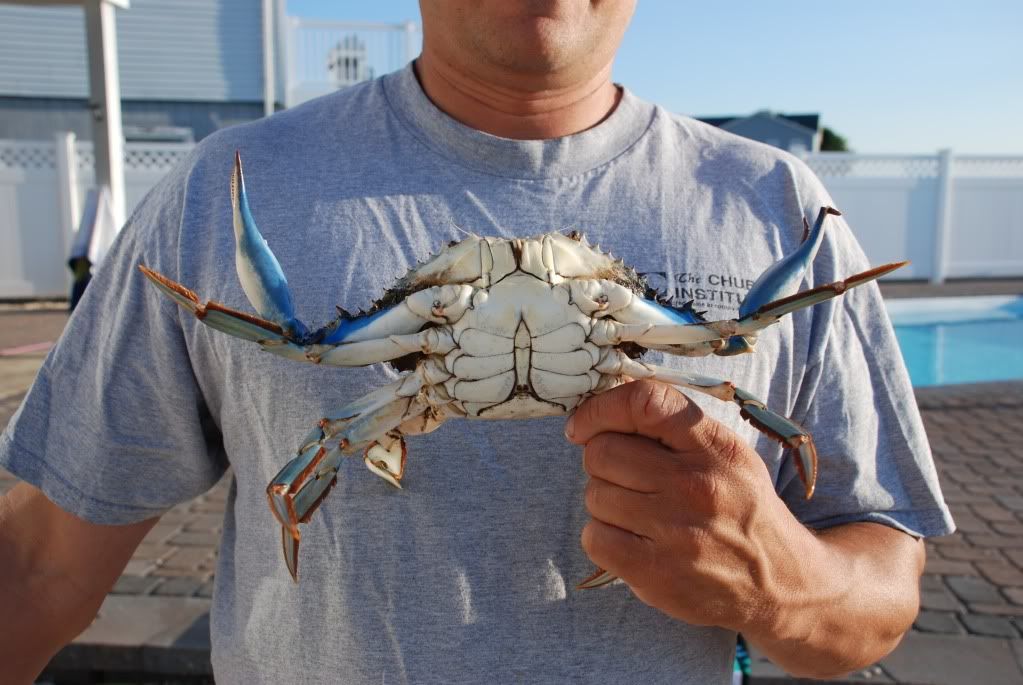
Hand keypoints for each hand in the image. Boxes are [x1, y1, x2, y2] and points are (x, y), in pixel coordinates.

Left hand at [564, 380, 818, 635]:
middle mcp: (696, 485)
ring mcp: (675, 531)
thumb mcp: (727, 454)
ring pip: (594, 494)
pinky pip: (594, 537)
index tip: (583, 425)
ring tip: (640, 513)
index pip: (645, 403)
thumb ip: (674, 427)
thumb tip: (602, 407)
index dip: (601, 407)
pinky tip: (633, 540)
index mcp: (715, 447)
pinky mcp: (656, 573)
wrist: (778, 583)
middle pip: (603, 451)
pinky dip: (604, 537)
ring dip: (606, 501)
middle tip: (628, 478)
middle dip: (603, 461)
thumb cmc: (740, 508)